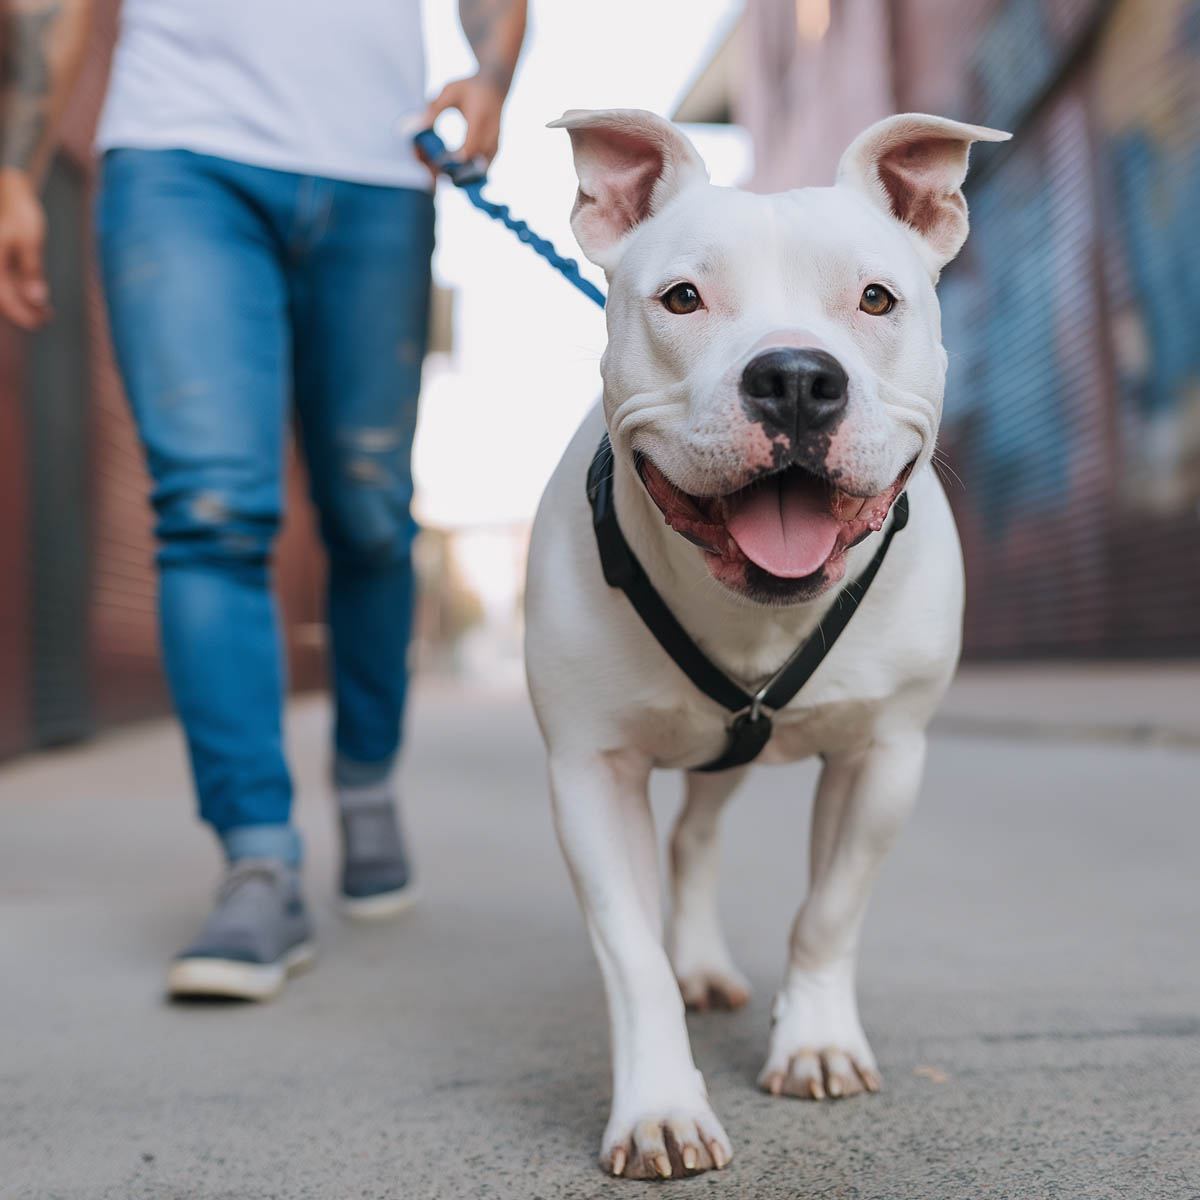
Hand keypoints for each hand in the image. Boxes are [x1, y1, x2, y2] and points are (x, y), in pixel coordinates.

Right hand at [0, 168, 51, 329]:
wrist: (12, 194)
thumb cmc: (20, 214)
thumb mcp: (30, 242)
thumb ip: (31, 270)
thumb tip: (36, 298)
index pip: (3, 295)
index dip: (19, 312)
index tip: (37, 323)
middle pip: (4, 296)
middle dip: (23, 311)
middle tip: (45, 320)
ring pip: (7, 291)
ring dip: (25, 304)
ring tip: (47, 313)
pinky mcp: (3, 262)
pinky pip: (10, 282)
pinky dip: (24, 292)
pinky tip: (40, 301)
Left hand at [420, 73, 506, 175]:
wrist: (495, 85)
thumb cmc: (470, 87)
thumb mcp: (450, 90)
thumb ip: (436, 107)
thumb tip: (421, 124)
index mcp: (479, 119)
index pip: (468, 149)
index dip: (453, 160)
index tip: (438, 163)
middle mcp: (490, 134)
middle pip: (475, 162)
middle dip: (458, 171)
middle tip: (441, 174)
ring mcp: (495, 142)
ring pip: (482, 168)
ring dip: (466, 174)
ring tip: (449, 175)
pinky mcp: (496, 147)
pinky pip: (486, 166)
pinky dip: (473, 171)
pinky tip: (460, 172)